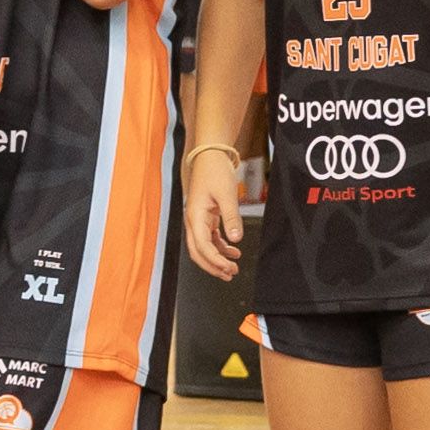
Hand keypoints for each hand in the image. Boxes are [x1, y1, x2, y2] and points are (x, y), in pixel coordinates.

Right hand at [186, 142, 252, 281]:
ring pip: (204, 246)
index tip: (227, 269)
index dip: (214, 261)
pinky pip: (211, 237)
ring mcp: (199, 219)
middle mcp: (193, 220)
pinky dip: (221, 246)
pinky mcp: (206, 216)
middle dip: (213, 266)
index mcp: (195, 216)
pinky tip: (234, 250)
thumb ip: (231, 218)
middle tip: (229, 274)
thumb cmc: (215, 171)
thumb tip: (235, 239)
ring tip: (232, 268)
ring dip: (217, 258)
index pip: (201, 246)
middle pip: (198, 252)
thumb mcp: (227, 194)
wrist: (211, 155)